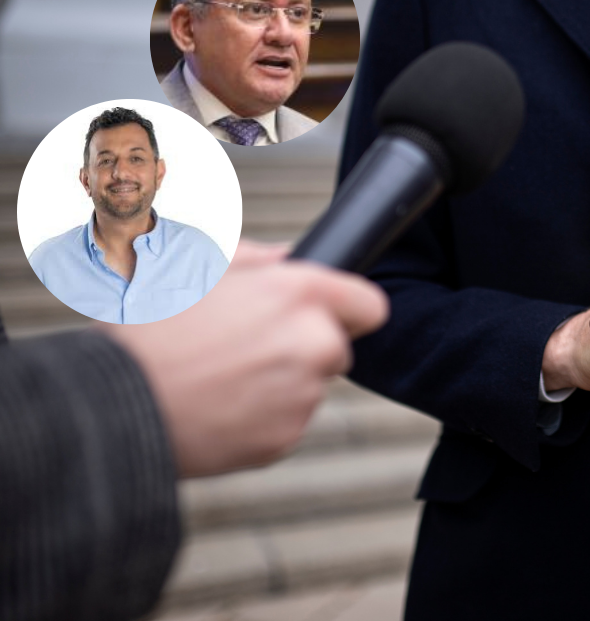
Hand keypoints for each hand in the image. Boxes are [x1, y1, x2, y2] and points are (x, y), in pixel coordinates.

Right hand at [99, 240, 388, 476]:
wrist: (113, 407)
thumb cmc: (147, 329)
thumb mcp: (195, 266)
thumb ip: (259, 259)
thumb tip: (293, 258)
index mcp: (297, 293)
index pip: (369, 304)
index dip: (349, 309)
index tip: (330, 316)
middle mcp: (312, 343)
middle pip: (337, 347)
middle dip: (305, 346)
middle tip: (247, 346)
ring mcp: (303, 395)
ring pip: (309, 385)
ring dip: (279, 381)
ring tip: (219, 375)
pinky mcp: (287, 437)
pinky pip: (287, 421)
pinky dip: (262, 416)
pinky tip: (218, 405)